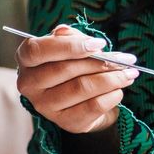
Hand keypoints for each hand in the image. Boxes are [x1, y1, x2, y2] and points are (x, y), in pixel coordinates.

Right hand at [16, 24, 137, 134]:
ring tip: (128, 74)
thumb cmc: (70, 66)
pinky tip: (118, 91)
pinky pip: (93, 106)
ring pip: (82, 88)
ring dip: (111, 79)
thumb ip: (67, 36)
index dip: (68, 46)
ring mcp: (44, 106)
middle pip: (65, 69)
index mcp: (25, 61)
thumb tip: (64, 32)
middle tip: (124, 60)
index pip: (36, 51)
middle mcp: (29, 84)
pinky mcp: (64, 122)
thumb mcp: (68, 46)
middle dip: (100, 62)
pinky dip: (112, 96)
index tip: (99, 44)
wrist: (77, 100)